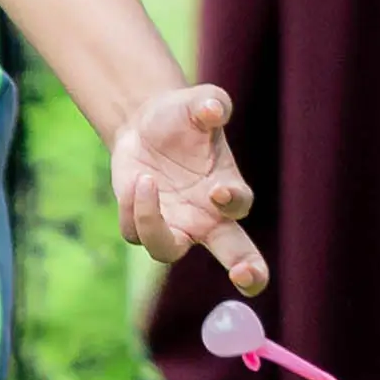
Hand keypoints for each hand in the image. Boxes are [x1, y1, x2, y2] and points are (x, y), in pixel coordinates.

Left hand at [106, 77, 265, 292]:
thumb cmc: (182, 114)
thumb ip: (210, 103)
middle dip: (247, 270)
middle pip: (234, 253)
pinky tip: (135, 181)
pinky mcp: (144, 225)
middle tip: (246, 278)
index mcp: (227, 186)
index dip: (232, 205)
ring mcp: (175, 224)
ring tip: (145, 182)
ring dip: (153, 225)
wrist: (145, 125)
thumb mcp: (197, 101)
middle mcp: (207, 215)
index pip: (240, 207)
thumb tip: (215, 109)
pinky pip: (135, 233)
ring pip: (168, 251)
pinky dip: (131, 210)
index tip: (216, 192)